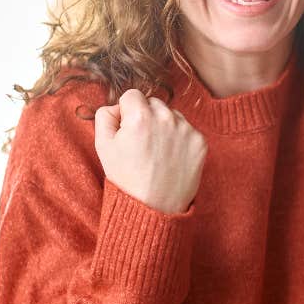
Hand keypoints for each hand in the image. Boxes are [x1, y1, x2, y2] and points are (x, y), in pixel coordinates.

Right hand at [94, 90, 207, 213]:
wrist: (154, 208)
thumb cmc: (126, 179)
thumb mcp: (103, 146)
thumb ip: (105, 115)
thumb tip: (118, 106)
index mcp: (140, 116)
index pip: (132, 95)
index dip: (126, 112)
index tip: (127, 130)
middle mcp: (166, 118)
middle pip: (153, 103)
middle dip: (146, 116)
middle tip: (141, 143)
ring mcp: (186, 129)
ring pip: (172, 115)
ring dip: (164, 126)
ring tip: (156, 153)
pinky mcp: (200, 142)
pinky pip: (187, 130)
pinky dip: (179, 140)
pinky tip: (170, 158)